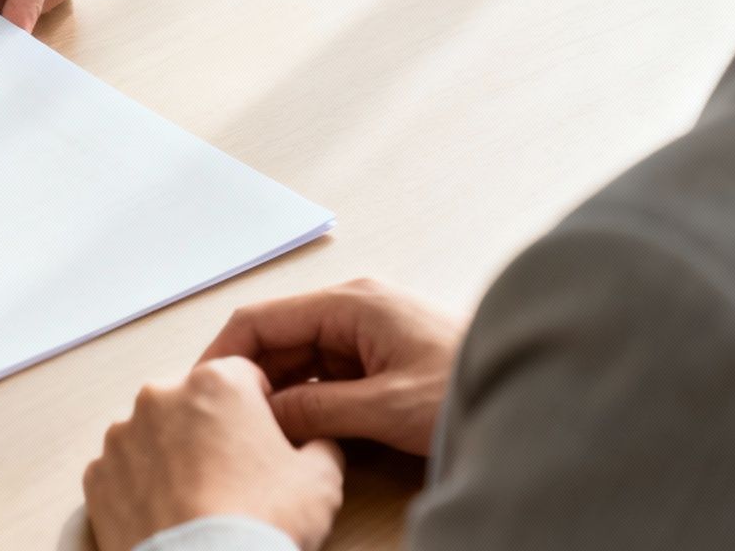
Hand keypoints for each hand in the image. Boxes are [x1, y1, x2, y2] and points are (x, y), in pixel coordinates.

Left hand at [85, 358, 345, 550]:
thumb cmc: (262, 522)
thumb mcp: (321, 480)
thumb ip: (319, 443)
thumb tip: (316, 441)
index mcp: (216, 382)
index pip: (245, 377)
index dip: (260, 409)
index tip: (265, 441)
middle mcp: (160, 395)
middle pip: (195, 402)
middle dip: (213, 430)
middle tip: (235, 477)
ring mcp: (122, 435)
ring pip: (155, 435)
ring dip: (174, 457)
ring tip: (199, 500)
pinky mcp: (97, 476)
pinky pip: (125, 472)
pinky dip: (142, 487)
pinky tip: (169, 515)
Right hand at [200, 279, 464, 455]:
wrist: (532, 395)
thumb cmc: (467, 388)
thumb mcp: (385, 407)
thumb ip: (316, 410)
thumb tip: (262, 417)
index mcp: (350, 303)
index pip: (261, 320)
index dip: (225, 356)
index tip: (203, 391)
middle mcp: (354, 307)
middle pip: (278, 339)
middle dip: (252, 379)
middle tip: (230, 421)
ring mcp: (367, 330)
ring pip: (300, 359)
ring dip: (281, 392)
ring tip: (264, 430)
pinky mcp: (380, 354)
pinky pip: (326, 373)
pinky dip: (309, 398)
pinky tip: (302, 428)